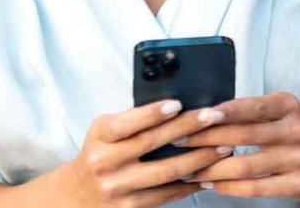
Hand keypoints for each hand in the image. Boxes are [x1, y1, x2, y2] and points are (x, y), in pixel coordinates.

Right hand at [53, 98, 239, 206]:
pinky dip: (189, 184)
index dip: (152, 113)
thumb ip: (132, 120)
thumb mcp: (104, 131)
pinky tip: (207, 173)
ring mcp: (119, 189)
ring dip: (198, 158)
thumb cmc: (99, 154)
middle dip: (187, 128)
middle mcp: (106, 163)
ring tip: (222, 147)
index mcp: (100, 137)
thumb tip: (176, 106)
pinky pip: (166, 195)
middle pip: (151, 144)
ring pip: (165, 172)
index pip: (127, 123)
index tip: (178, 103)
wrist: (78, 196)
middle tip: (214, 117)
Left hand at [168, 91, 299, 200]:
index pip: (251, 107)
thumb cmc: (292, 134)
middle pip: (243, 136)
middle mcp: (297, 129)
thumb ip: (249, 113)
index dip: (223, 112)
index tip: (197, 115)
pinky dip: (229, 186)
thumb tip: (203, 115)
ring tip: (187, 169)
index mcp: (288, 105)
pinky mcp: (299, 184)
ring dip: (211, 168)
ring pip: (245, 165)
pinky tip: (210, 183)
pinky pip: (256, 187)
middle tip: (178, 141)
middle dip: (206, 139)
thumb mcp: (279, 114)